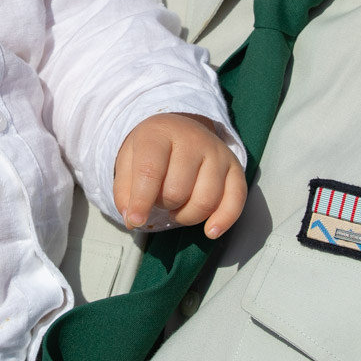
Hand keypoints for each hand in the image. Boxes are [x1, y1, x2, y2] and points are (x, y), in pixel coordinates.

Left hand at [114, 112, 245, 237]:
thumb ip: (125, 190)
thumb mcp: (128, 161)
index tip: (135, 221)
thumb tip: (133, 218)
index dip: (141, 201)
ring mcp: (217, 152)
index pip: (150, 171)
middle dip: (164, 205)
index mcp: (160, 133)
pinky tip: (210, 231)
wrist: (179, 129)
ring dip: (186, 216)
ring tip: (178, 207)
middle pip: (177, 191)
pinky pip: (236, 200)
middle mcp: (193, 139)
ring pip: (205, 201)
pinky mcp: (235, 167)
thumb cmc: (152, 150)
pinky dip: (223, 220)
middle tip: (160, 198)